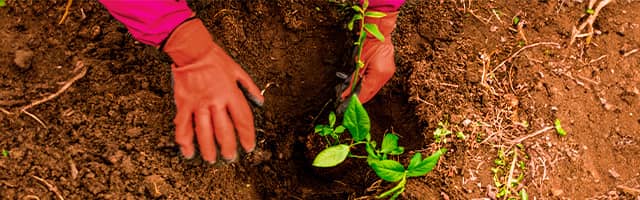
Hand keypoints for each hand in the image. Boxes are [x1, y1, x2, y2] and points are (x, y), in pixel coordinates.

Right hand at [163, 19, 263, 162]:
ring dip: (208, 148)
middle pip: (224, 130)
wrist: (191, 49)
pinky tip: (188, 152)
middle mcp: (215, 101)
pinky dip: (185, 141)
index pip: (242, 120)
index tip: (249, 146)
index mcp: (231, 93)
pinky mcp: (184, 104)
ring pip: (204, 132)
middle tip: (230, 157)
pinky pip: (184, 126)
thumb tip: (260, 101)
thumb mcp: (237, 70)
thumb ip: (249, 87)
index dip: (247, 135)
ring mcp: (199, 104)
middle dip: (228, 147)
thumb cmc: (214, 58)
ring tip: (211, 159)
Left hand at [340, 11, 398, 103]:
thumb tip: (345, 93)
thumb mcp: (357, 63)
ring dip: (364, 93)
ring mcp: (388, 74)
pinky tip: (361, 89)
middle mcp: (385, 76)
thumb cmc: (367, 44)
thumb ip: (352, 80)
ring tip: (353, 98)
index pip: (366, 91)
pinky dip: (368, 87)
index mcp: (378, 73)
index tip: (348, 105)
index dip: (356, 99)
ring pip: (374, 89)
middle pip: (371, 92)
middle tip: (348, 104)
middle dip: (360, 99)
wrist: (379, 33)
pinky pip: (377, 83)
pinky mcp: (388, 72)